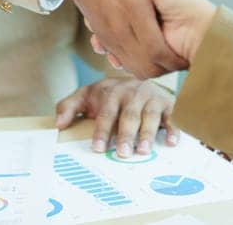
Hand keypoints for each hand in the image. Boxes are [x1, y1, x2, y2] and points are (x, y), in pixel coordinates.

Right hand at [43, 0, 214, 77]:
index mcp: (135, 4)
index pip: (158, 50)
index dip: (176, 58)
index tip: (188, 53)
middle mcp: (119, 23)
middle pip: (147, 65)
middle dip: (167, 67)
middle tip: (181, 59)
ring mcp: (107, 32)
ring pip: (133, 67)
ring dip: (151, 68)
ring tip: (167, 57)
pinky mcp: (101, 35)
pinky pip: (118, 60)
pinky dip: (133, 62)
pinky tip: (146, 52)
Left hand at [55, 78, 178, 157]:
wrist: (138, 79)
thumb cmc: (110, 96)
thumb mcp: (87, 96)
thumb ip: (69, 106)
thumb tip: (58, 124)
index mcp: (112, 92)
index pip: (106, 112)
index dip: (102, 131)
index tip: (98, 148)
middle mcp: (133, 93)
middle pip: (129, 116)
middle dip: (126, 135)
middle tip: (122, 154)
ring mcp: (151, 98)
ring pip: (150, 116)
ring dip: (148, 134)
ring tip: (143, 151)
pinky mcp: (167, 103)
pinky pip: (172, 116)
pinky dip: (174, 128)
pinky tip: (172, 141)